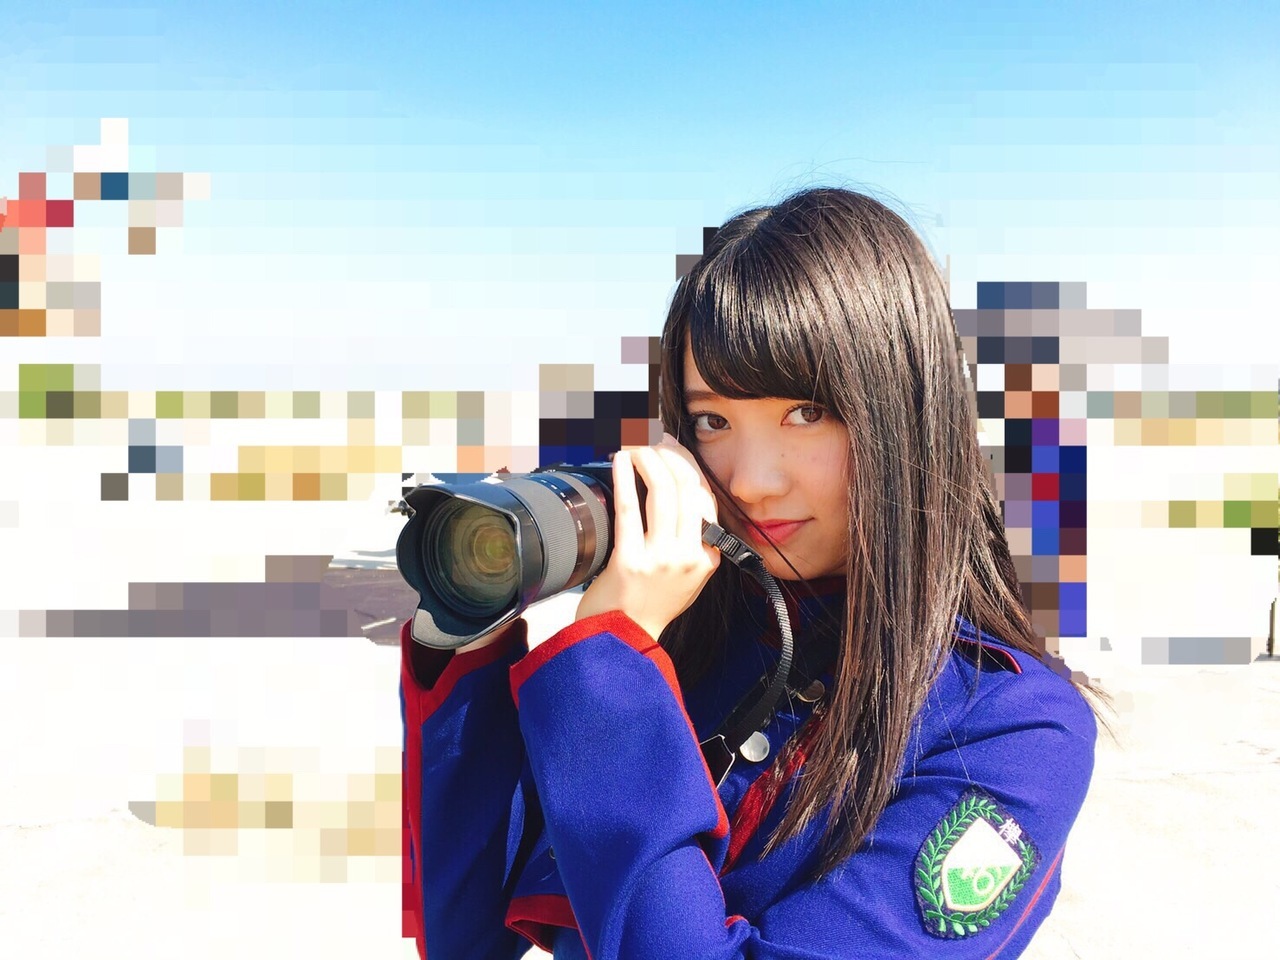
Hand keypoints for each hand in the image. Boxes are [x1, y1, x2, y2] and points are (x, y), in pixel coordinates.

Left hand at [574, 433, 720, 641]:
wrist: (622, 640)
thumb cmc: (647, 608)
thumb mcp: (686, 579)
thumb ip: (692, 544)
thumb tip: (681, 496)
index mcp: (706, 558)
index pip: (705, 501)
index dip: (689, 468)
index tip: (673, 450)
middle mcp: (689, 557)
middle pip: (687, 491)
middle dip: (670, 458)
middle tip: (653, 445)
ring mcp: (661, 559)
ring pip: (664, 494)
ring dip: (649, 462)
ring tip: (636, 448)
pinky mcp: (631, 562)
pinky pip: (631, 510)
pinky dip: (625, 479)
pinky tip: (620, 461)